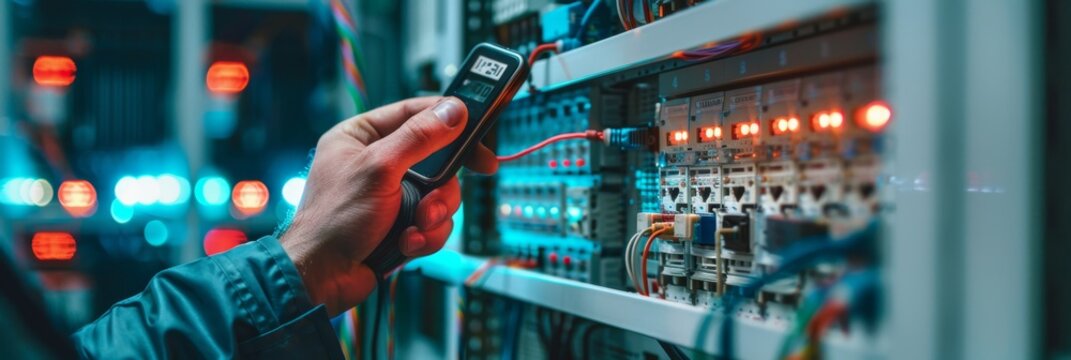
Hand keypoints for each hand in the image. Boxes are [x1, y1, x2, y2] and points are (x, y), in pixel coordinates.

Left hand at [280, 96, 496, 314]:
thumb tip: (453, 110)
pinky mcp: (402, 222)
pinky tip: (407, 243)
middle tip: (441, 198)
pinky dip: (425, 235)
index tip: (478, 133)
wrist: (322, 278)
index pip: (415, 111)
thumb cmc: (334, 220)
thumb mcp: (379, 169)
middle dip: (442, 186)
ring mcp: (392, 193)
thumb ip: (419, 137)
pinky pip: (434, 221)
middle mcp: (378, 161)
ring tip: (415, 228)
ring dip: (434, 215)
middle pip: (437, 158)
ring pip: (441, 194)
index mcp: (362, 136)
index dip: (449, 120)